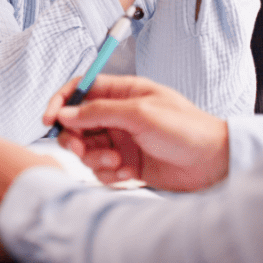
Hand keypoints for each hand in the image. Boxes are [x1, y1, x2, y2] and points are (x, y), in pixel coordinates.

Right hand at [43, 75, 229, 191]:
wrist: (213, 163)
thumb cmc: (185, 128)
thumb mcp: (140, 114)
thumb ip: (99, 111)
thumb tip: (64, 113)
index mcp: (123, 92)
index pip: (82, 88)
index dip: (62, 101)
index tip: (49, 119)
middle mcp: (120, 115)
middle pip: (78, 122)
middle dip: (75, 138)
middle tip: (82, 149)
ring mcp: (123, 140)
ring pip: (87, 148)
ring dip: (95, 158)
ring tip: (117, 163)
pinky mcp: (127, 164)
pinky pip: (102, 169)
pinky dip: (109, 174)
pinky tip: (129, 174)